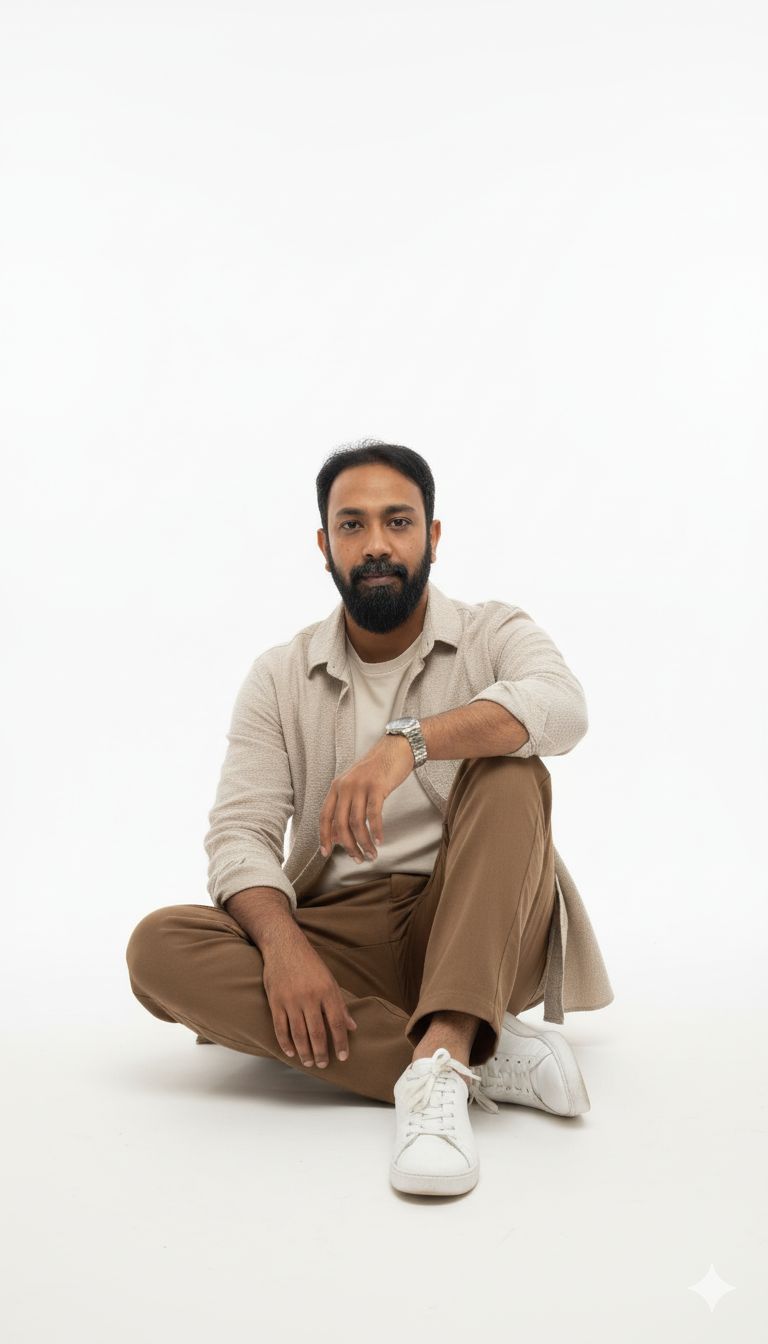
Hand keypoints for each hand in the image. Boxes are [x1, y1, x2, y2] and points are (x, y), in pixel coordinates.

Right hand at [262, 932, 357, 1067]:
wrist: (284, 946)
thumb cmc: (310, 963)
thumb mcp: (330, 980)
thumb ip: (340, 1004)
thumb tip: (352, 1026)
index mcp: (327, 990)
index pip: (337, 1022)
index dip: (341, 1042)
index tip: (344, 1056)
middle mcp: (310, 996)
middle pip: (317, 1032)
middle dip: (321, 1052)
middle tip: (323, 1064)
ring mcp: (291, 1000)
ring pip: (299, 1034)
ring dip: (305, 1051)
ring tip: (309, 1062)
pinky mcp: (275, 1001)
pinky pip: (280, 1027)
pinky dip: (285, 1043)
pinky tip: (291, 1052)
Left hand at [318, 734, 413, 861]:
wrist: (396, 748)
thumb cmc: (376, 770)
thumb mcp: (355, 785)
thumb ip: (345, 806)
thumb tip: (337, 835)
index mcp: (336, 787)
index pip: (324, 817)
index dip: (324, 837)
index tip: (327, 854)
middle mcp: (345, 786)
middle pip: (341, 824)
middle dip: (349, 846)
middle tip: (358, 859)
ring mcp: (360, 786)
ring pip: (357, 823)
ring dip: (364, 843)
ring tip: (372, 855)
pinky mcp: (377, 787)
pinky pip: (373, 815)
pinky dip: (376, 831)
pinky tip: (379, 841)